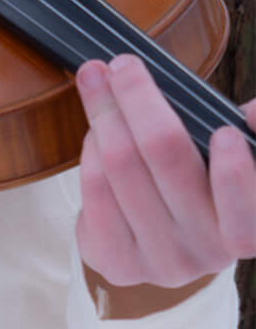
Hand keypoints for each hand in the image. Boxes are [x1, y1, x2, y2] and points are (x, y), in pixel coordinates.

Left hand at [74, 54, 255, 287]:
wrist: (163, 243)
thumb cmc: (204, 188)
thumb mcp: (238, 160)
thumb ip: (251, 135)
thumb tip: (254, 112)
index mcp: (247, 227)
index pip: (246, 210)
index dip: (236, 175)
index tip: (224, 133)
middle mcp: (209, 252)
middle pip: (165, 158)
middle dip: (137, 100)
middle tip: (120, 65)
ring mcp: (161, 262)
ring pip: (120, 169)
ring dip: (104, 117)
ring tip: (98, 86)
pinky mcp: (117, 263)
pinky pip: (94, 191)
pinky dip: (89, 153)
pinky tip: (94, 132)